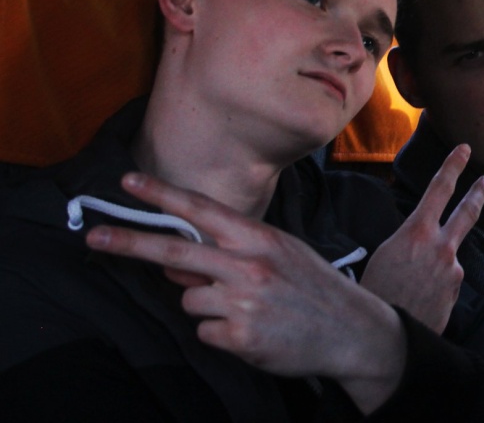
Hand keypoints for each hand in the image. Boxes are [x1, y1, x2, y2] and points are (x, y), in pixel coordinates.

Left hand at [86, 172, 405, 413]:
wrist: (353, 332)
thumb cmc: (313, 288)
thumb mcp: (280, 255)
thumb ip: (231, 252)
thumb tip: (174, 263)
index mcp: (259, 238)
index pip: (201, 210)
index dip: (162, 196)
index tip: (128, 182)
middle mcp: (249, 265)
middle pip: (174, 250)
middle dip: (130, 242)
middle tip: (94, 237)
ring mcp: (243, 302)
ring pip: (189, 298)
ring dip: (207, 306)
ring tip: (248, 310)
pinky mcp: (241, 337)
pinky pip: (204, 332)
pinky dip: (222, 334)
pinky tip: (254, 332)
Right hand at [361, 144, 483, 332]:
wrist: (385, 334)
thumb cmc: (374, 292)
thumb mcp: (383, 254)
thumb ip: (408, 241)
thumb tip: (418, 242)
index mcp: (416, 231)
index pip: (439, 188)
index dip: (453, 165)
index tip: (464, 149)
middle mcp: (441, 246)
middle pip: (467, 212)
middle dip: (478, 192)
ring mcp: (453, 269)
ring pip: (448, 257)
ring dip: (433, 267)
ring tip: (408, 287)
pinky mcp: (457, 290)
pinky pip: (446, 281)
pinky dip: (434, 287)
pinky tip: (417, 300)